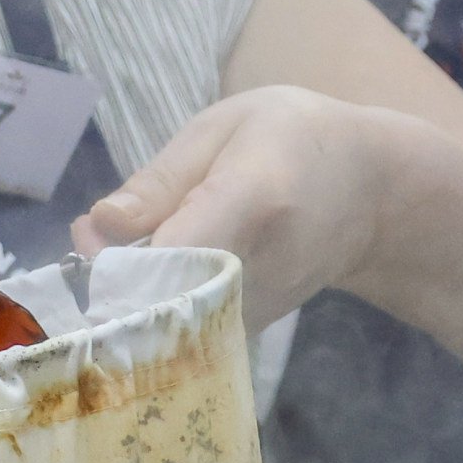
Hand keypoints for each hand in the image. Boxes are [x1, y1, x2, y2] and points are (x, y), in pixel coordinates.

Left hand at [76, 89, 390, 329]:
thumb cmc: (292, 141)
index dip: (121, 258)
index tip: (88, 242)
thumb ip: (160, 180)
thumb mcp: (225, 128)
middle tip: (93, 237)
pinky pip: (178, 330)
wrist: (374, 195)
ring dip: (126, 292)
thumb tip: (97, 226)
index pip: (179, 246)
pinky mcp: (247, 334)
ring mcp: (254, 310)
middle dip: (108, 274)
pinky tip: (154, 271)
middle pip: (160, 293)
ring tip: (129, 247)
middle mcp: (256, 266)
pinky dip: (153, 307)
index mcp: (253, 197)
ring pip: (162, 318)